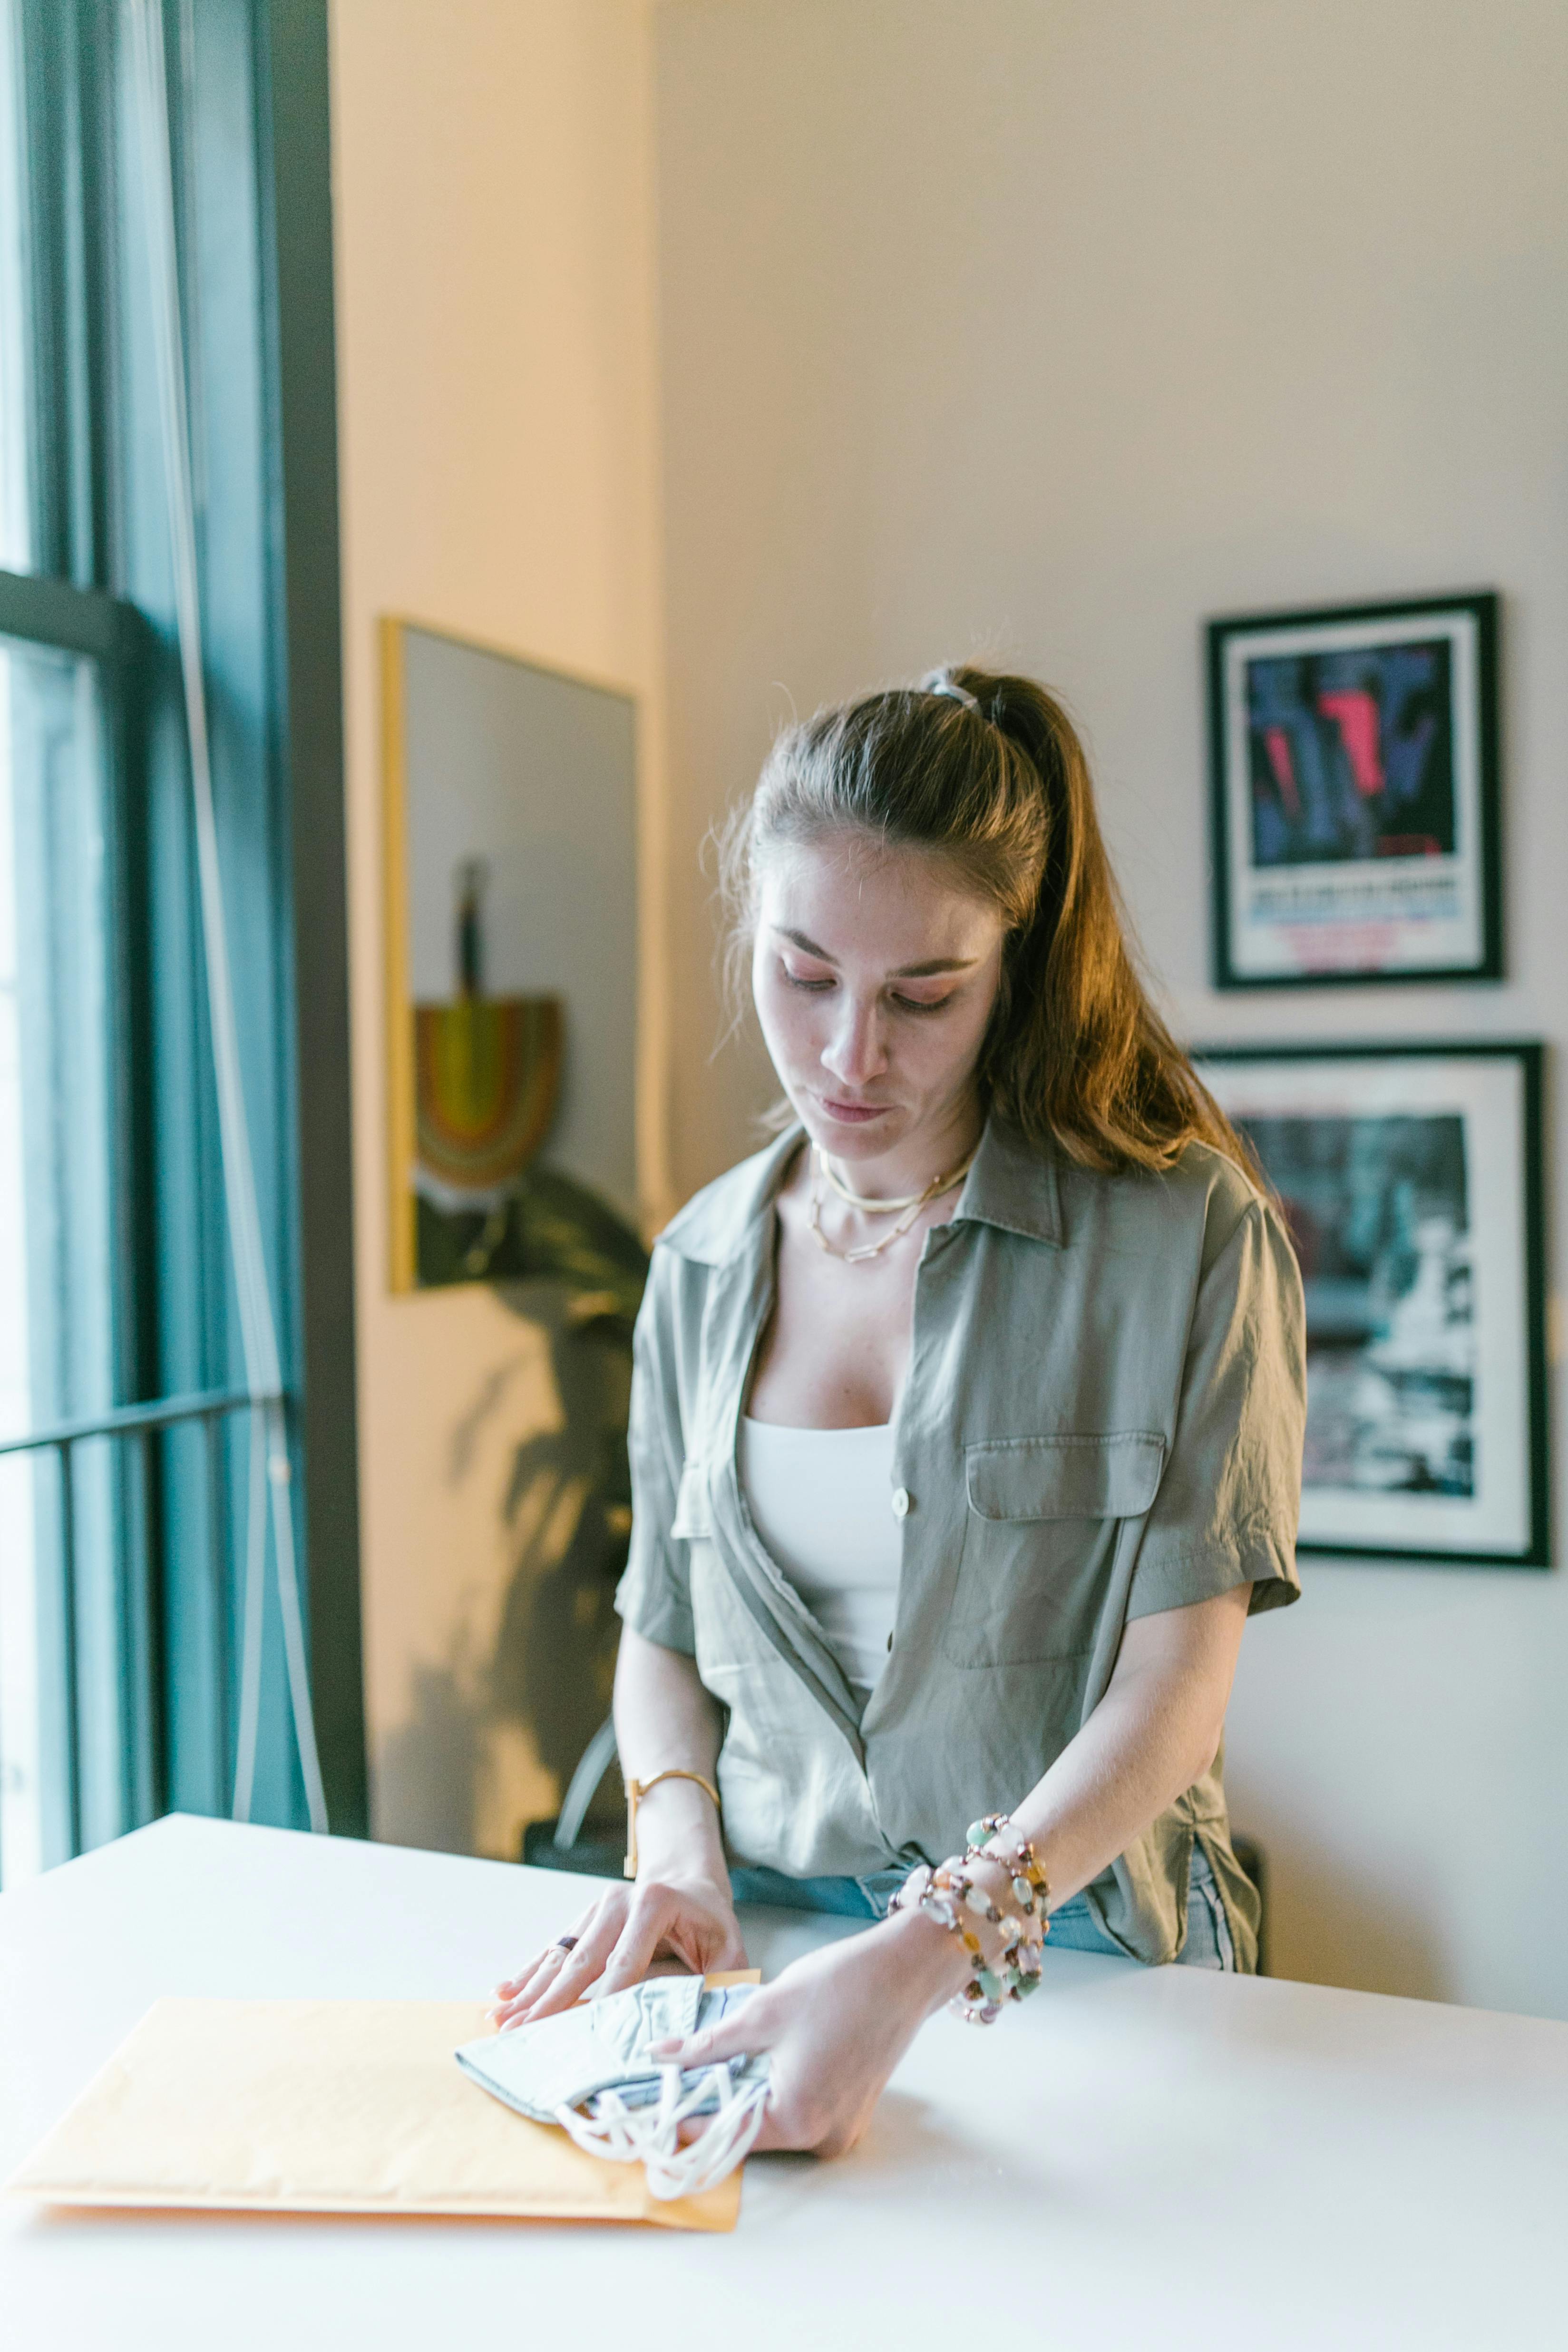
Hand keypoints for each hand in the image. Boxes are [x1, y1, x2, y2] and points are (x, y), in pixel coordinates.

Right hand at [489, 1868, 747, 2028]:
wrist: (691, 1883)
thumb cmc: (712, 1927)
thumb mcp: (728, 1953)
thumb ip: (716, 1988)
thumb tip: (697, 2033)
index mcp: (655, 1905)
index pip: (625, 1962)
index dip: (601, 2001)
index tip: (579, 2035)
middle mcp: (618, 1901)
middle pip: (581, 1960)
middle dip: (549, 2001)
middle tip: (521, 2034)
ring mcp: (596, 1907)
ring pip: (560, 1955)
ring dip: (529, 1991)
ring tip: (500, 2020)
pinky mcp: (583, 1917)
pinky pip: (554, 1949)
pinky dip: (528, 1973)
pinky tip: (504, 1992)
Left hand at [651, 1906, 969, 2157]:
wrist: (904, 1969)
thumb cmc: (839, 1986)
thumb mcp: (763, 2012)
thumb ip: (708, 2044)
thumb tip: (660, 2056)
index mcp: (798, 2119)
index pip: (722, 2132)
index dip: (681, 2120)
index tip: (646, 2109)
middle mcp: (822, 2138)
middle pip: (747, 2131)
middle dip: (711, 2104)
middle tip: (672, 2078)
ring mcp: (840, 2128)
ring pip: (771, 2121)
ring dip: (741, 2095)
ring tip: (710, 2063)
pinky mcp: (849, 2112)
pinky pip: (797, 2111)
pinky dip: (771, 2090)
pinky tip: (754, 2061)